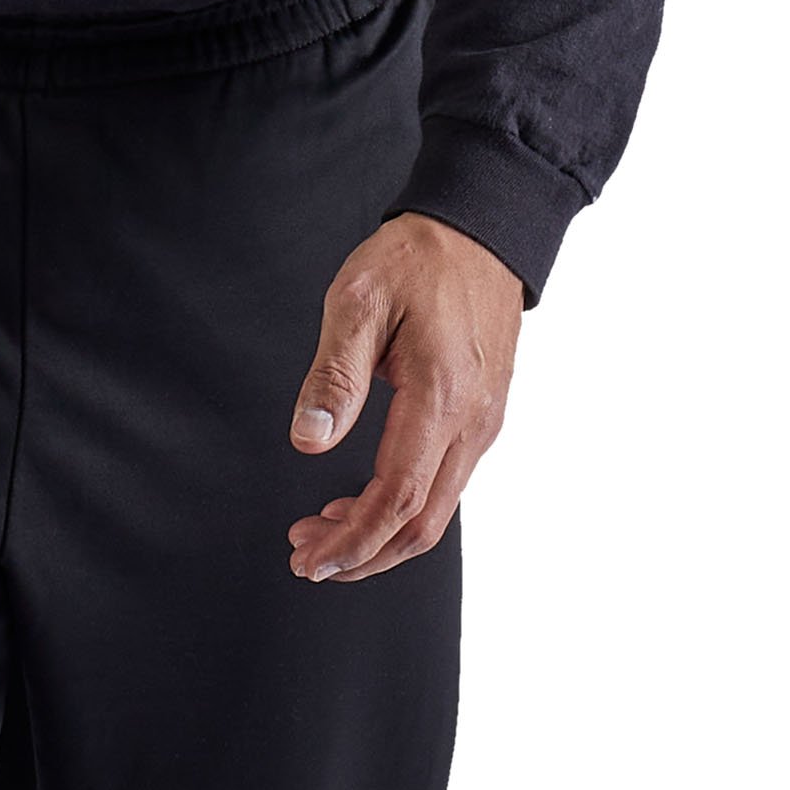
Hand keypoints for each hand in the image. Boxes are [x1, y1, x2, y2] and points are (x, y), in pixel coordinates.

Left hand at [287, 212, 521, 584]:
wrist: (481, 230)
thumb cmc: (418, 259)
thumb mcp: (357, 302)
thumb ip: (333, 376)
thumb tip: (310, 440)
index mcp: (441, 397)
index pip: (398, 499)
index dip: (352, 540)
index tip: (309, 558)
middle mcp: (474, 421)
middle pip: (421, 524)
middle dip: (361, 553)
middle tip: (305, 555)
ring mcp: (485, 422)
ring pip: (436, 511)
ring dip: (379, 534)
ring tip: (321, 529)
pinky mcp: (483, 417)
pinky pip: (445, 483)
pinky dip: (401, 508)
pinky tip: (360, 498)